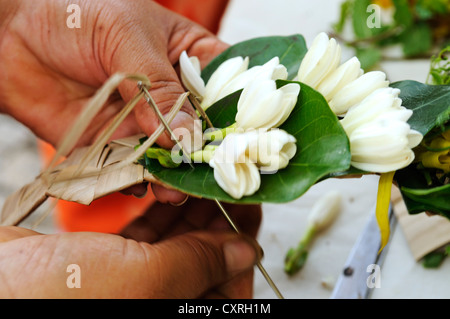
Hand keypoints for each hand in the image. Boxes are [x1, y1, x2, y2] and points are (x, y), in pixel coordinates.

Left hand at [0, 0, 227, 202]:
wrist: (12, 32)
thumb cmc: (76, 13)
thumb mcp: (128, 37)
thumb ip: (160, 87)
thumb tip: (187, 133)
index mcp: (186, 59)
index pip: (226, 90)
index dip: (238, 116)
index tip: (246, 140)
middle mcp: (170, 96)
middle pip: (200, 131)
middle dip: (205, 152)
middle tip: (210, 172)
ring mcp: (143, 122)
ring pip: (169, 156)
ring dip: (174, 173)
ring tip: (175, 187)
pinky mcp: (113, 143)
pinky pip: (133, 168)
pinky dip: (139, 180)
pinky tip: (144, 184)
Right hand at [0, 198, 261, 297]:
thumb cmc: (62, 296)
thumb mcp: (145, 281)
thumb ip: (198, 265)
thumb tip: (246, 254)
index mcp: (170, 312)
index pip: (227, 289)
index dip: (242, 249)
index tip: (251, 209)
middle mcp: (154, 300)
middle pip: (203, 262)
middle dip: (218, 221)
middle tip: (228, 183)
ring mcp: (130, 282)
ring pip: (175, 244)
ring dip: (191, 210)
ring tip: (204, 178)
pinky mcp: (106, 260)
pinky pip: (145, 235)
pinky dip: (159, 210)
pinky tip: (171, 186)